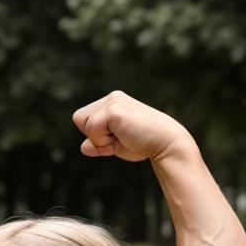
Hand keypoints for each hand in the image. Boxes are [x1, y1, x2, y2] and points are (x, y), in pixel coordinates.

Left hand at [72, 90, 193, 163]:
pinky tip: (123, 136)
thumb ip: (98, 144)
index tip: (117, 140)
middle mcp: (112, 98)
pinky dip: (103, 140)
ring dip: (100, 139)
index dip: (95, 136)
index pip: (84, 119)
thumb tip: (83, 147)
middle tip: (119, 139)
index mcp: (113, 102)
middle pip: (79, 118)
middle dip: (94, 135)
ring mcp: (113, 101)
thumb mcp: (116, 144)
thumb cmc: (144, 144)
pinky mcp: (113, 110)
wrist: (166, 144)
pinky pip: (91, 130)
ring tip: (123, 137)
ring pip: (84, 124)